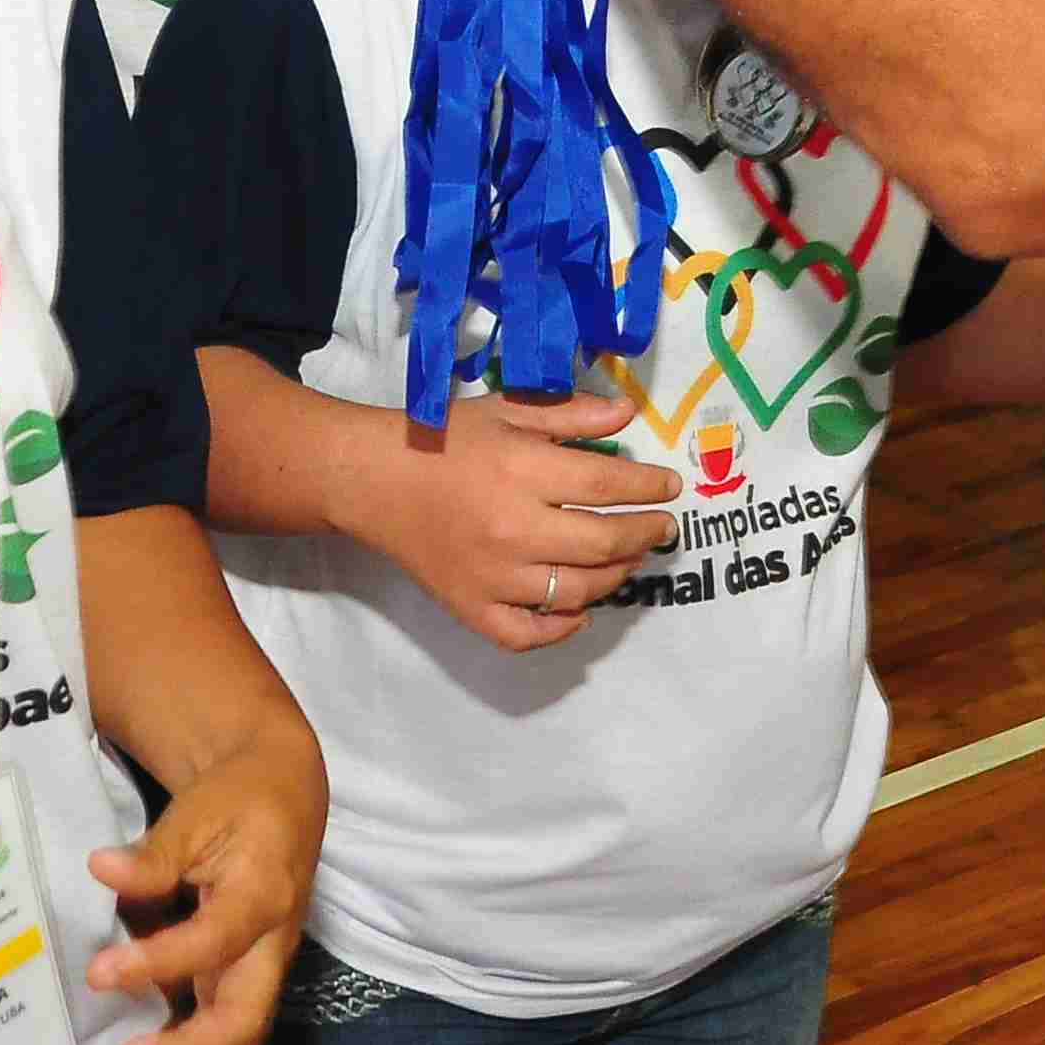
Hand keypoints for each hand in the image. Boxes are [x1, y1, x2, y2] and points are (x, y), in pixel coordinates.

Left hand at [88, 716, 326, 1044]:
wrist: (284, 794)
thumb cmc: (239, 799)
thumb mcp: (197, 809)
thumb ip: (153, 852)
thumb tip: (102, 869)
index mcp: (262, 894)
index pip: (214, 941)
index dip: (158, 963)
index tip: (100, 973)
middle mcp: (271, 944)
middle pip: (245, 1021)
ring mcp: (262, 969)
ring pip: (240, 1042)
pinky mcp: (247, 980)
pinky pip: (229, 1037)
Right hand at [348, 388, 679, 651]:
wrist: (375, 479)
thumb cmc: (446, 439)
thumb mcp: (508, 411)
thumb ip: (569, 414)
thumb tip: (627, 415)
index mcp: (521, 471)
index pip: (606, 485)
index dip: (647, 487)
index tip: (669, 487)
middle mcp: (511, 528)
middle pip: (601, 543)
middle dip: (645, 534)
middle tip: (661, 526)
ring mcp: (491, 576)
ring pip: (575, 592)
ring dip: (615, 576)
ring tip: (628, 557)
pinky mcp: (471, 607)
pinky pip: (527, 634)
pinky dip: (560, 628)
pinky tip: (579, 609)